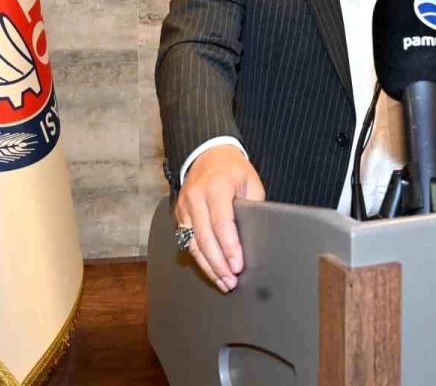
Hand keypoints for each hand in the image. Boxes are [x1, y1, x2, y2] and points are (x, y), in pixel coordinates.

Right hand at [174, 145, 264, 292]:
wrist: (208, 153)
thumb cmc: (233, 169)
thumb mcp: (251, 183)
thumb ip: (252, 209)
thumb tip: (255, 239)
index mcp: (217, 187)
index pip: (222, 223)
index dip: (230, 248)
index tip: (238, 266)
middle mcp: (196, 197)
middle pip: (205, 238)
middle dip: (219, 264)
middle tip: (231, 282)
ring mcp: (185, 206)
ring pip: (193, 243)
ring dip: (208, 266)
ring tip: (222, 282)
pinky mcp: (179, 213)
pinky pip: (187, 240)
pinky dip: (199, 258)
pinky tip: (210, 269)